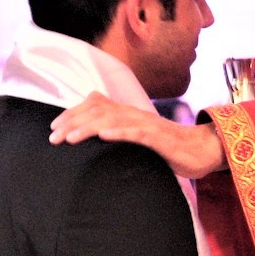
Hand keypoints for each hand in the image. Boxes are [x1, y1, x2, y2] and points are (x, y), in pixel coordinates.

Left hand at [49, 92, 226, 178]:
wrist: (201, 151)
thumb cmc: (168, 149)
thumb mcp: (139, 140)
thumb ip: (120, 137)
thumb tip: (95, 142)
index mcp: (129, 114)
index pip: (96, 104)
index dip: (73, 113)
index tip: (54, 127)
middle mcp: (135, 114)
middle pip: (99, 109)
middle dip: (73, 121)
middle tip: (53, 137)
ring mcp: (147, 125)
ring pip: (113, 119)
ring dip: (88, 127)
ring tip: (70, 138)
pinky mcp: (159, 138)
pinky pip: (137, 132)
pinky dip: (119, 132)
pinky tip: (104, 135)